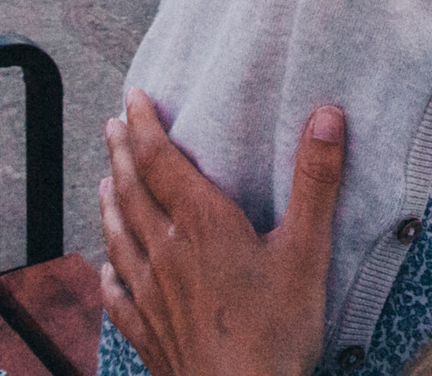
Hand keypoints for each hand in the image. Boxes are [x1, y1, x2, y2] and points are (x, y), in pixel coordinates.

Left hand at [99, 91, 343, 375]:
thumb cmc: (275, 332)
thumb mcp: (307, 251)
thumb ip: (315, 183)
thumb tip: (327, 118)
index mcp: (202, 225)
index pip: (161, 162)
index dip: (145, 126)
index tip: (134, 98)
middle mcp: (166, 253)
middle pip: (132, 193)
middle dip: (121, 155)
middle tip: (112, 128)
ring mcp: (152, 295)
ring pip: (119, 239)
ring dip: (110, 205)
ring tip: (104, 183)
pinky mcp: (150, 333)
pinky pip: (119, 299)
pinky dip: (108, 278)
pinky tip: (104, 274)